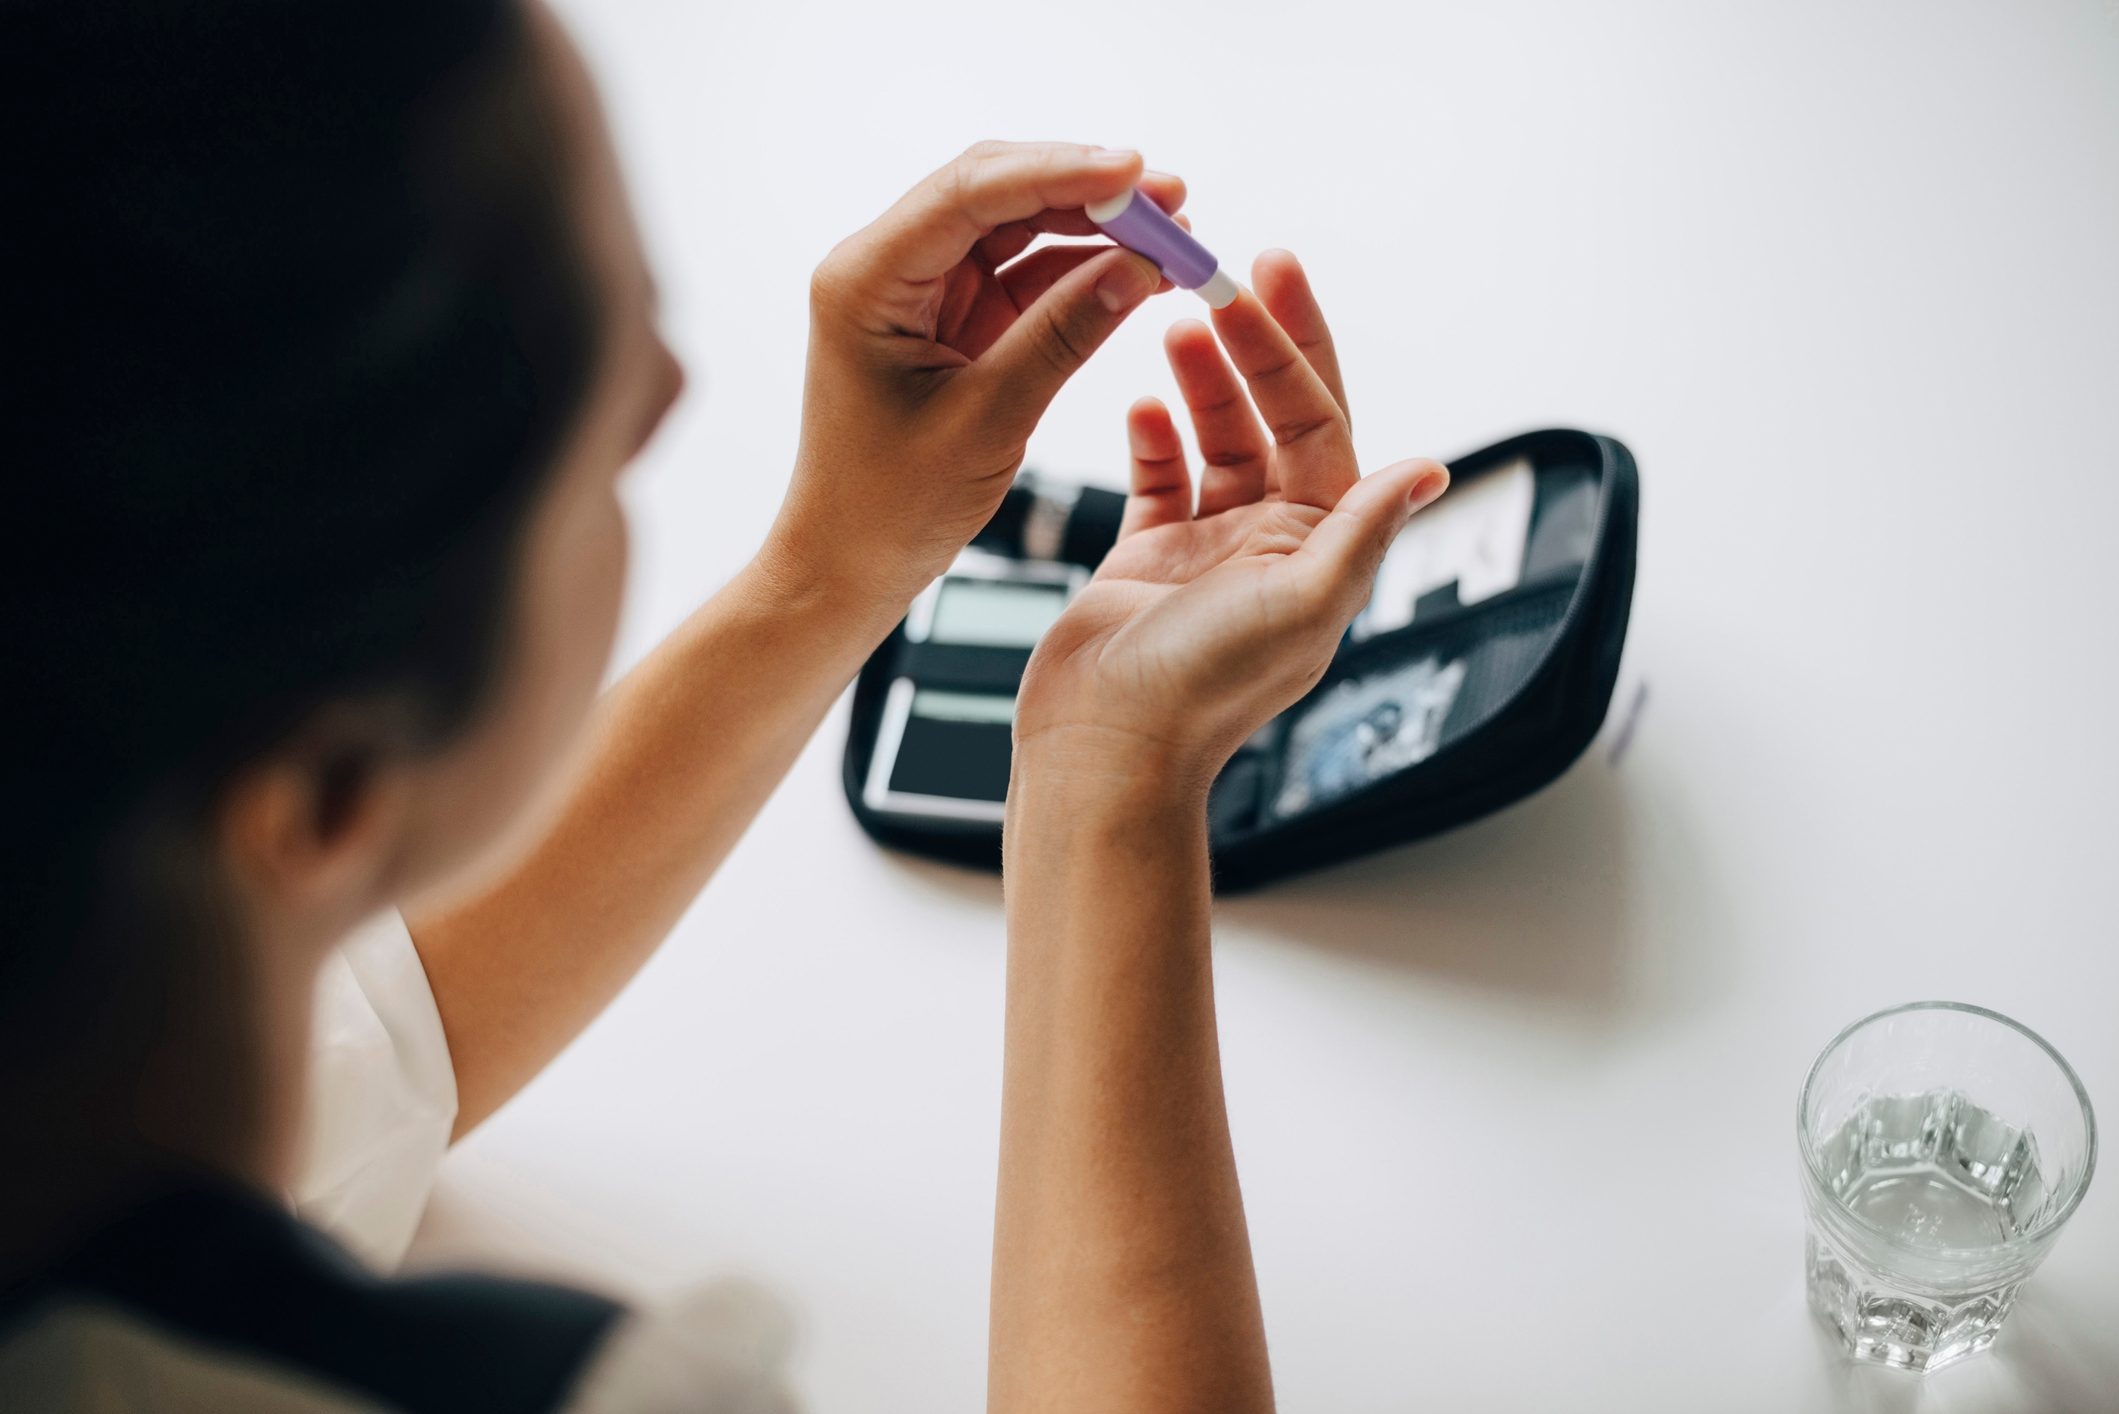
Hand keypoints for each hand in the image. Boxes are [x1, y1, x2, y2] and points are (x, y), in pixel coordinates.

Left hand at [765, 141, 1181, 607]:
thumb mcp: (986, 421)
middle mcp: (888, 267)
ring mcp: (923, 290)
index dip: (1059, 173)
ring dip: (1096, 227)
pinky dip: (1084, 271)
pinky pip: (1028, 274)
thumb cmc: (888, 506)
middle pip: (997, 192)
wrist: (847, 564)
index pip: (970, 193)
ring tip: (1177, 235)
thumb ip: (1061, 338)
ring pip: (1019, 226)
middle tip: (1173, 198)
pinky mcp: (955, 319)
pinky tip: (1142, 272)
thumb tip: (1138, 270)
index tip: (1136, 172)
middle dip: (1087, 189)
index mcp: (867, 280)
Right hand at [1013, 250, 1448, 798]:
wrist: (1103, 751)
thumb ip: (1362, 531)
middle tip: (1217, 273)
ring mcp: (1208, 550)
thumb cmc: (1201, 690)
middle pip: (1271, 418)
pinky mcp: (1147, 562)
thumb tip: (1430, 469)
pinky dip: (1153, 437)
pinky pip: (1159, 481)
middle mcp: (1272, 543)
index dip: (1297, 345)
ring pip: (1215, 439)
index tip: (1269, 273)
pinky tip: (1141, 401)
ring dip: (1200, 380)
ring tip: (1173, 324)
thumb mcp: (1300, 603)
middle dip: (1250, 344)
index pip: (1320, 420)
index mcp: (1320, 547)